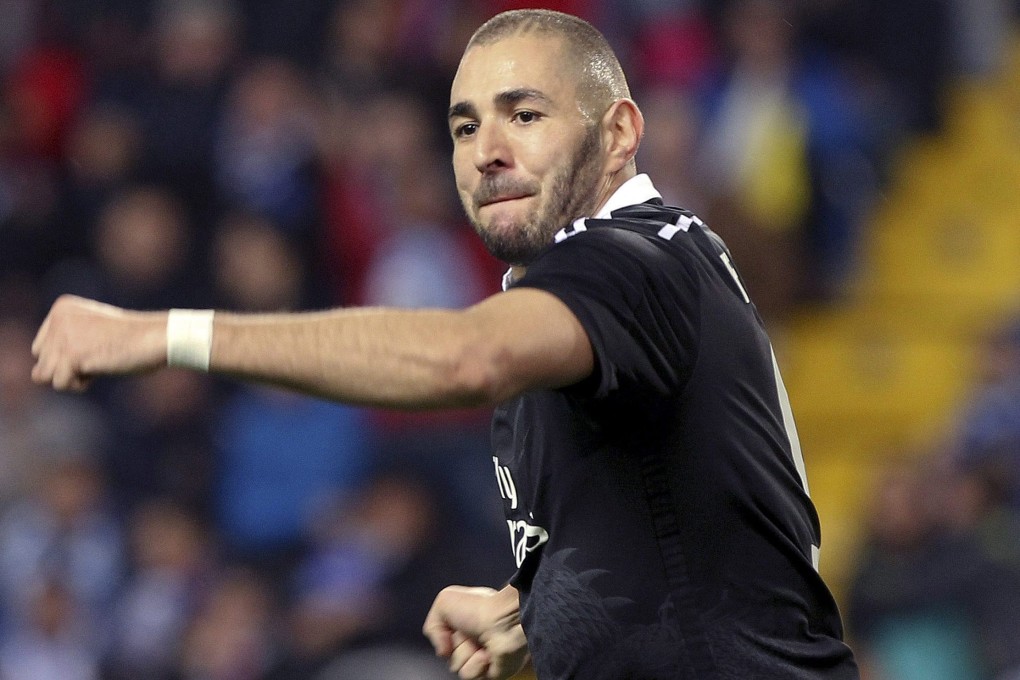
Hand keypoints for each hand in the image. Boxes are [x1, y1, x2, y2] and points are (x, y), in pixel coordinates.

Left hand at [31, 295, 167, 391]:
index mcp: (62, 308)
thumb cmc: (133, 339)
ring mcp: (63, 336)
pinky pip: (59, 383)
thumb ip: (66, 342)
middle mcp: (58, 319)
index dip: (67, 356)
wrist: (156, 337)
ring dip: (71, 377)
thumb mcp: (93, 331)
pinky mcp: (71, 355)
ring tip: (97, 364)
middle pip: (40, 360)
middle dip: (66, 367)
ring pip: (43, 375)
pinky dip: (79, 384)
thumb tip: (37, 375)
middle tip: (99, 356)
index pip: (42, 346)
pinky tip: (99, 370)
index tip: (96, 346)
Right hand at [423, 585, 528, 679]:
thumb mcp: (444, 603)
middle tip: (468, 632)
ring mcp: (483, 656)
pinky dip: (476, 665)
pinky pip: (471, 676)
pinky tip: (487, 655)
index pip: (443, 638)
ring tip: (480, 643)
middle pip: (449, 654)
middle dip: (455, 644)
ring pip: (457, 667)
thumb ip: (432, 626)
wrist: (504, 621)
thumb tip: (442, 652)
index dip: (444, 634)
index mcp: (465, 621)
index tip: (452, 626)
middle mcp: (474, 639)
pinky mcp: (491, 671)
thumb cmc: (479, 608)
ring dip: (465, 655)